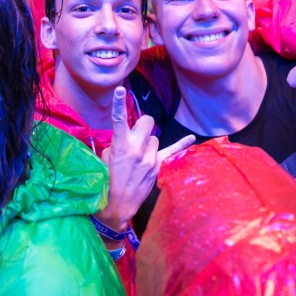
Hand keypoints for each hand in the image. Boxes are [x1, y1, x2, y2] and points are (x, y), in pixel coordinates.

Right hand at [98, 86, 194, 231]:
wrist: (115, 206)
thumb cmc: (105, 180)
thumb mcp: (104, 158)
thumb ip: (116, 143)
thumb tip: (125, 137)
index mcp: (120, 144)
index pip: (118, 118)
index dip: (119, 103)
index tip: (120, 89)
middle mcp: (137, 148)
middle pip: (146, 121)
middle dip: (141, 123)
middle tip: (135, 132)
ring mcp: (149, 157)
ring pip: (154, 137)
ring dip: (148, 141)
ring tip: (138, 156)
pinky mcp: (157, 166)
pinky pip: (172, 150)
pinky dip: (181, 144)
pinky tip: (191, 138)